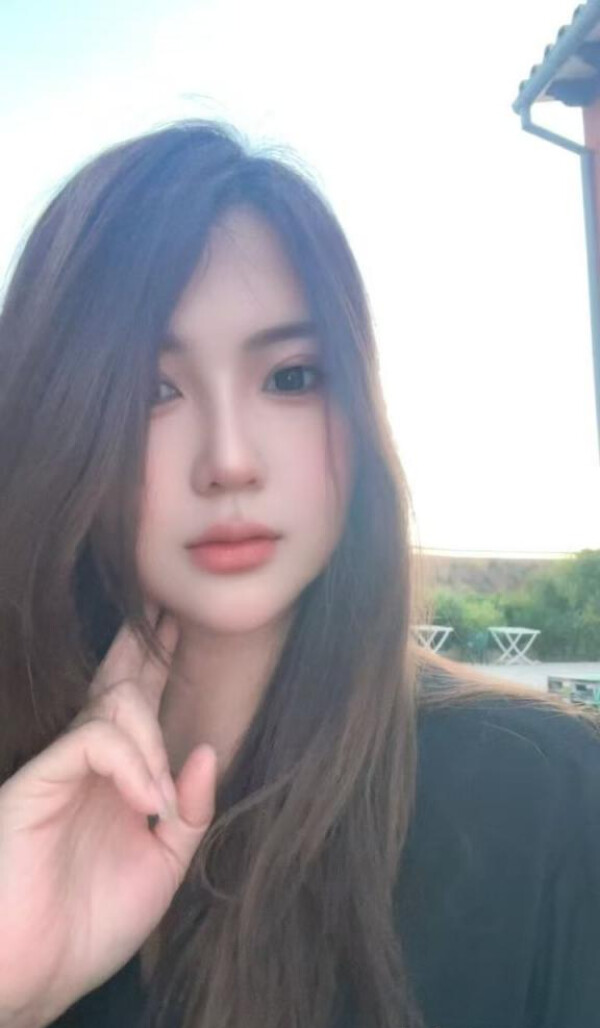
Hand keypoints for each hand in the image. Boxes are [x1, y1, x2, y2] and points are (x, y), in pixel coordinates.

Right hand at [0, 610, 216, 1026]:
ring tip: (157, 798)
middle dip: (146, 648)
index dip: (160, 667)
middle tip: (168, 607)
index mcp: (116, 781)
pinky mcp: (37, 781)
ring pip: (113, 705)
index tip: (181, 628)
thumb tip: (206, 752)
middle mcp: (88, 767)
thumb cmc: (90, 925)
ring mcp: (61, 771)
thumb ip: (188, 812)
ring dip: (151, 740)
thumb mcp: (161, 867)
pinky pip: (93, 740)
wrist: (34, 975)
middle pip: (118, 686)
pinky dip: (131, 762)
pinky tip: (144, 801)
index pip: (139, 709)